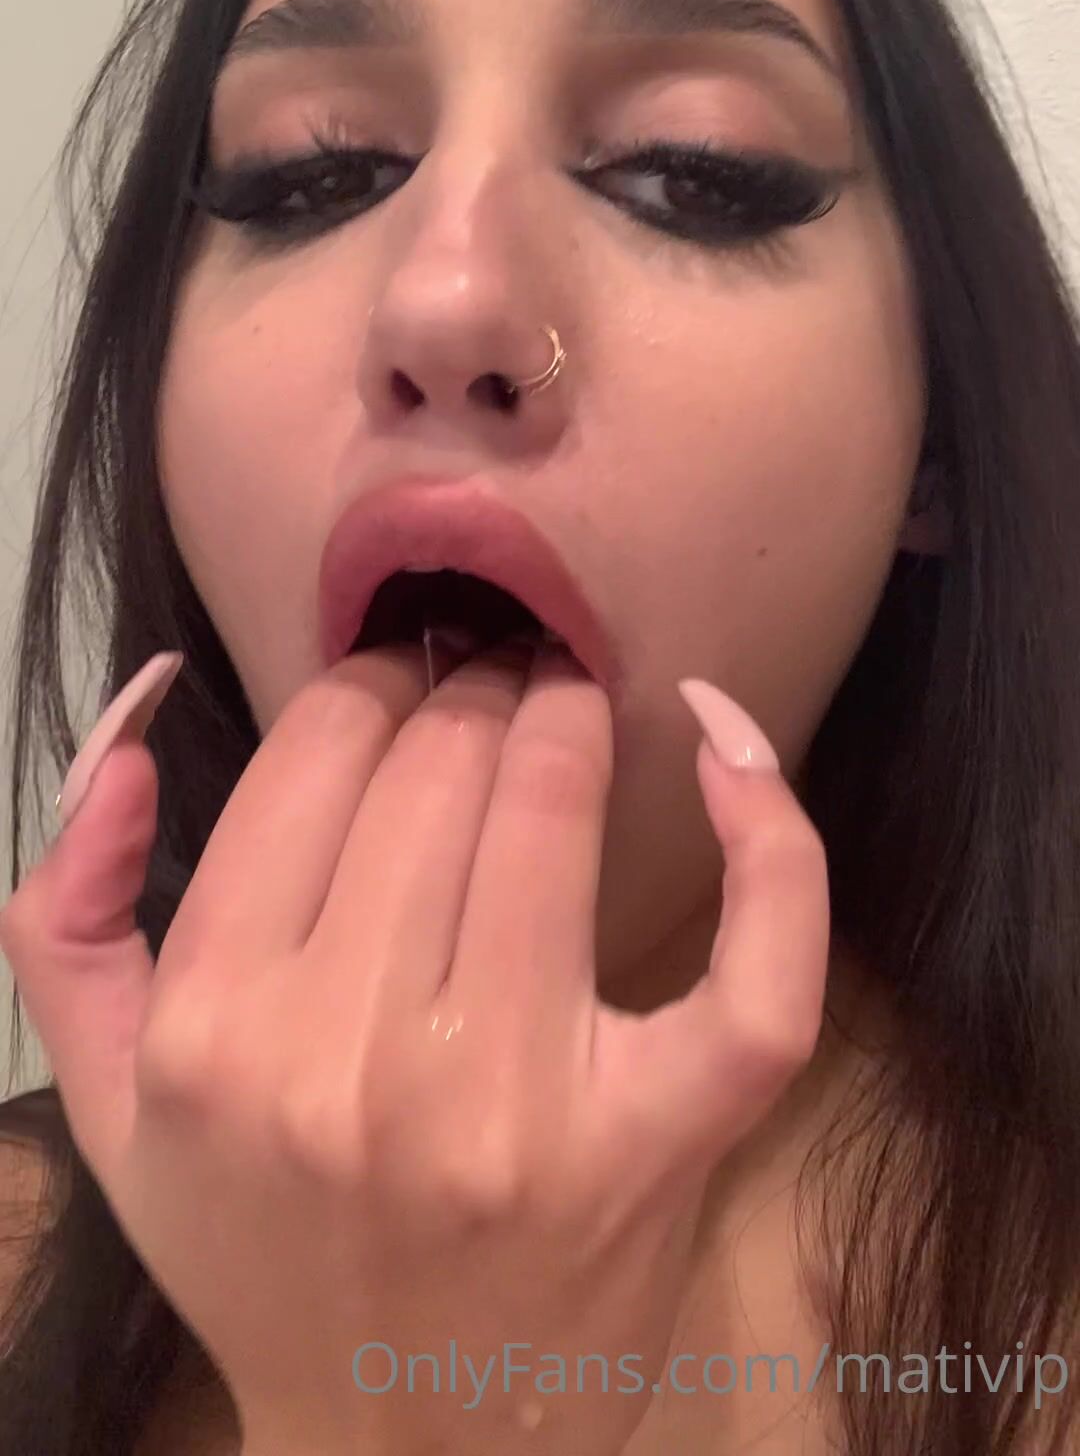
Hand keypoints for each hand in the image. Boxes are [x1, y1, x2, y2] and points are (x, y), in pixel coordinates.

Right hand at [0, 638, 828, 1455]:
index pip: (313, 761)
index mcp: (218, 1033)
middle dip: (465, 689)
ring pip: (553, 815)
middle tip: (484, 673)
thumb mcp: (107, 1098)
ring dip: (564, 715)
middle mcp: (359, 1063)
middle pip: (437, 770)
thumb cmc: (251, 1246)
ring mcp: (521, 1108)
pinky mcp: (659, 1147)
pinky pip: (755, 969)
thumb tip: (132, 715)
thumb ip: (68, 911)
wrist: (396, 1447)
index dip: (364, 685)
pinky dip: (767, 839)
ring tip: (558, 695)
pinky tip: (723, 737)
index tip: (395, 677)